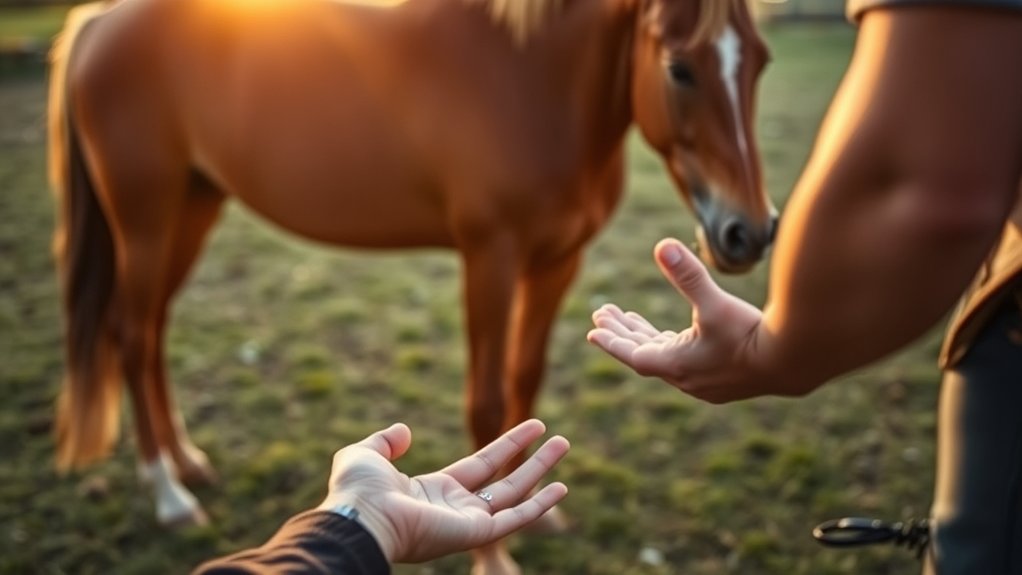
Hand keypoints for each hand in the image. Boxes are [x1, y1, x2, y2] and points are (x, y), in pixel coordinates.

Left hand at [317, 419, 569, 562]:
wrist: (360, 517)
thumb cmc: (358, 490)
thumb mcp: (366, 454)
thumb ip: (385, 441)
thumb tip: (404, 431)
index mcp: (433, 491)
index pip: (480, 466)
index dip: (507, 445)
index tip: (533, 425)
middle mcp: (456, 508)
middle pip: (505, 480)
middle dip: (533, 459)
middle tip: (561, 440)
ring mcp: (467, 523)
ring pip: (515, 494)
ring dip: (541, 470)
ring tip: (566, 445)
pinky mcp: (475, 534)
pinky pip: (515, 518)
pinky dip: (540, 505)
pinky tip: (561, 487)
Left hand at [587, 238, 771, 402]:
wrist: (792, 362)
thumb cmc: (752, 334)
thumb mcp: (715, 303)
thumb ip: (688, 275)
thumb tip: (661, 244)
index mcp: (678, 365)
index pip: (633, 354)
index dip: (612, 340)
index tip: (593, 330)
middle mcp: (686, 378)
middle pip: (644, 353)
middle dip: (623, 332)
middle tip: (602, 313)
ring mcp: (703, 381)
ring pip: (663, 356)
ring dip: (644, 337)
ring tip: (627, 317)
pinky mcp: (719, 378)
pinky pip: (682, 360)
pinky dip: (668, 345)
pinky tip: (668, 335)